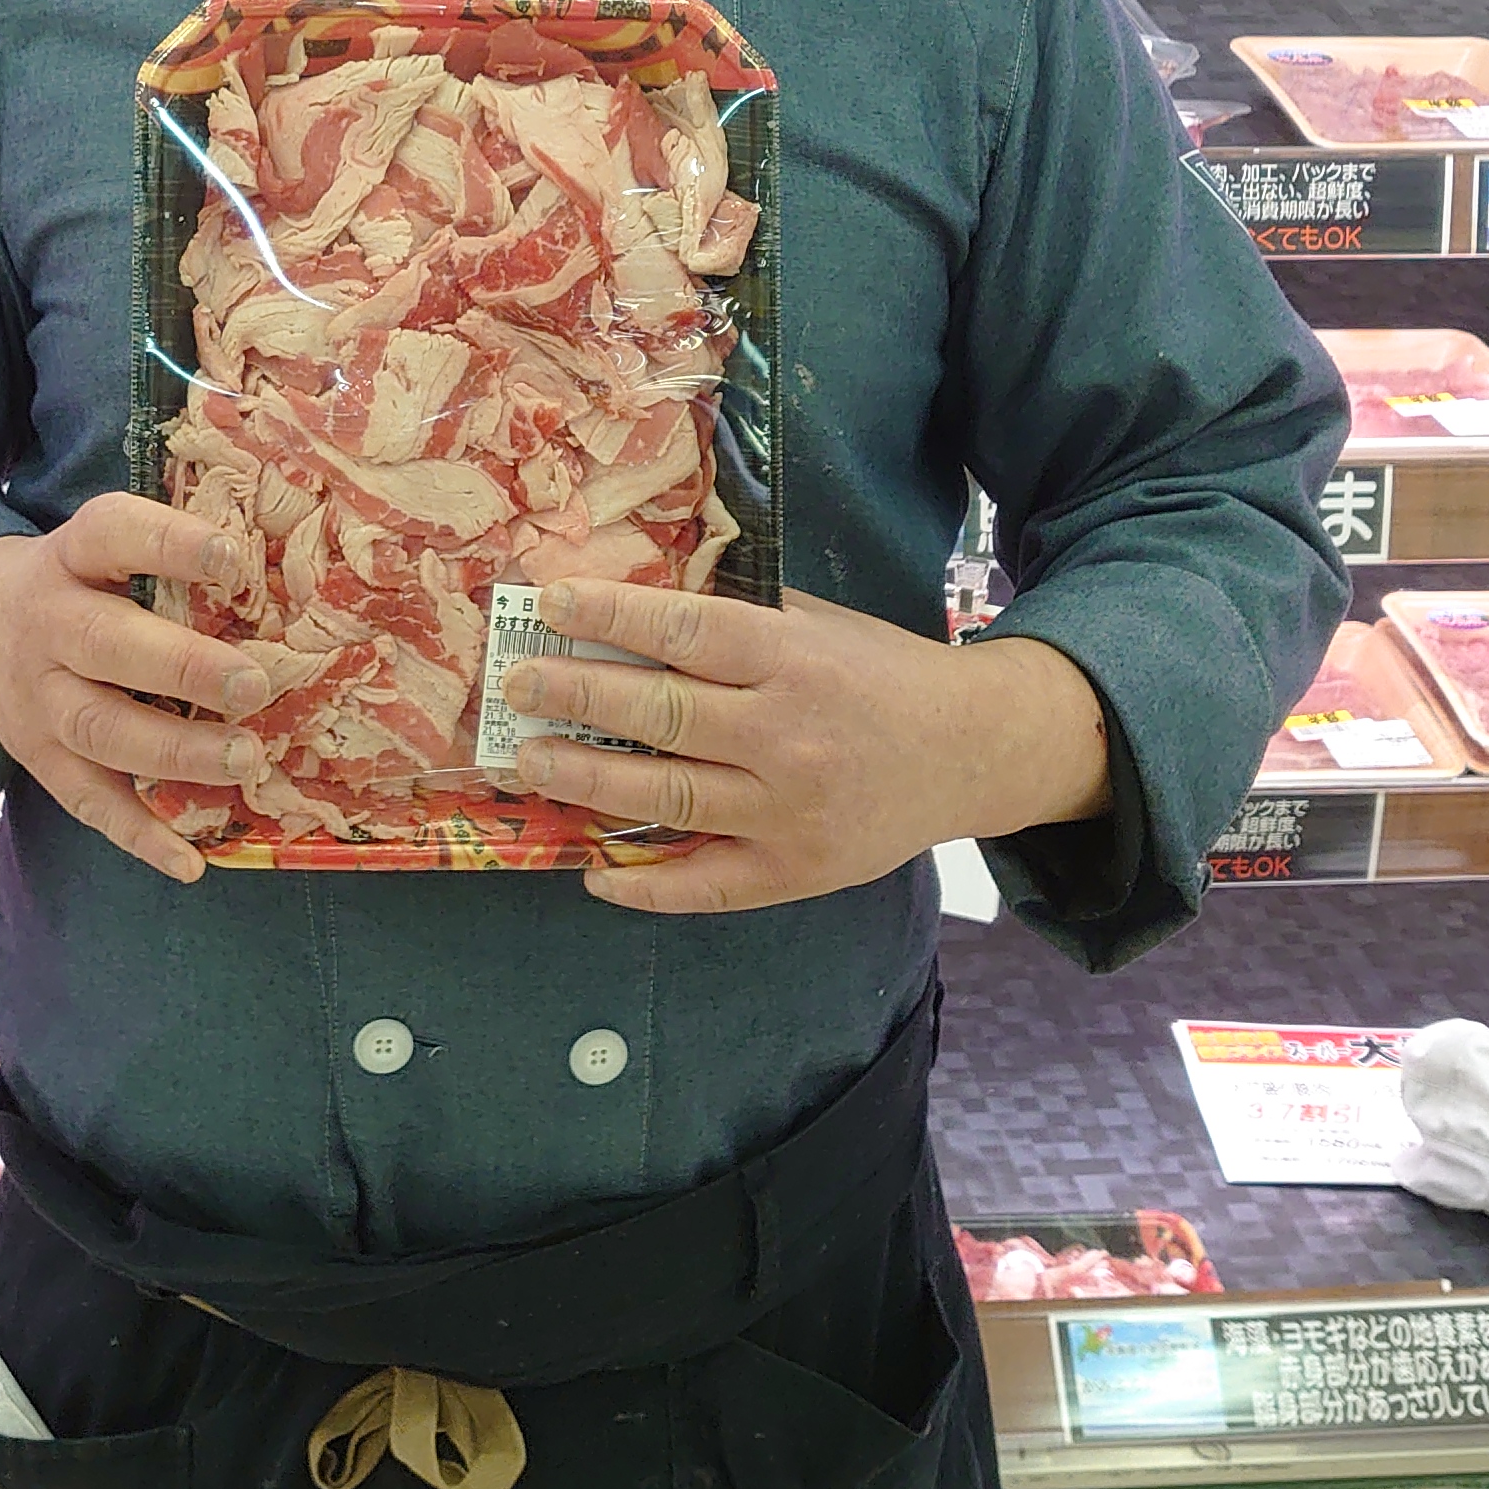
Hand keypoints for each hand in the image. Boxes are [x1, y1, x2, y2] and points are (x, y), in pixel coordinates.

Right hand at [0, 493, 269, 884]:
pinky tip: (190, 860)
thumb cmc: (79, 582)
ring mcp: (40, 699)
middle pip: (105, 644)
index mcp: (71, 558)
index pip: (112, 535)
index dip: (169, 544)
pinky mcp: (41, 759)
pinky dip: (140, 835)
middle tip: (254, 685)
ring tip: (247, 758)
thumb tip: (280, 567)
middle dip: (182, 667)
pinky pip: (88, 801)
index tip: (233, 559)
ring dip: (175, 751)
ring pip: (101, 729)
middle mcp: (49, 625)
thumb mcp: (102, 549)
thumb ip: (168, 555)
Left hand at [500, 580, 1111, 914]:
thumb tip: (632, 608)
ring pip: (666, 797)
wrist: (971, 751)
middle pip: (660, 715)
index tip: (549, 603)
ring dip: (586, 779)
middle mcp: (786, 734)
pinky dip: (643, 886)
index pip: (682, 632)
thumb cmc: (881, 674)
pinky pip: (704, 884)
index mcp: (793, 659)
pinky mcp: (794, 871)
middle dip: (576, 694)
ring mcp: (787, 811)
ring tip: (529, 760)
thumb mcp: (817, 624)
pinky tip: (592, 873)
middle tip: (516, 683)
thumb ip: (737, 621)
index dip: (609, 617)